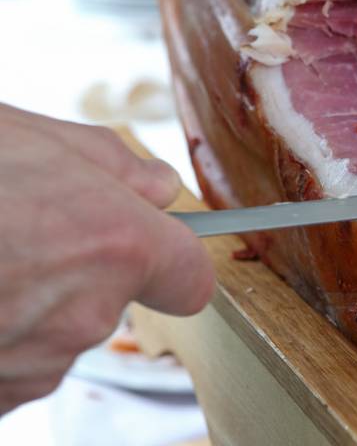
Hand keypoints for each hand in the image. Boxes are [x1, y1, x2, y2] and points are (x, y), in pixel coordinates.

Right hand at [0, 105, 214, 413]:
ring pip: (55, 339)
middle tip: (20, 232)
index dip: (169, 259)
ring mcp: (30, 363)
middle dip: (80, 271)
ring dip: (27, 308)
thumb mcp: (35, 136)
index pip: (190, 279)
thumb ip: (117, 164)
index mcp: (118, 245)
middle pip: (111, 303)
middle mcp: (85, 315)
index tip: (150, 246)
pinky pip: (9, 367)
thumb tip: (159, 187)